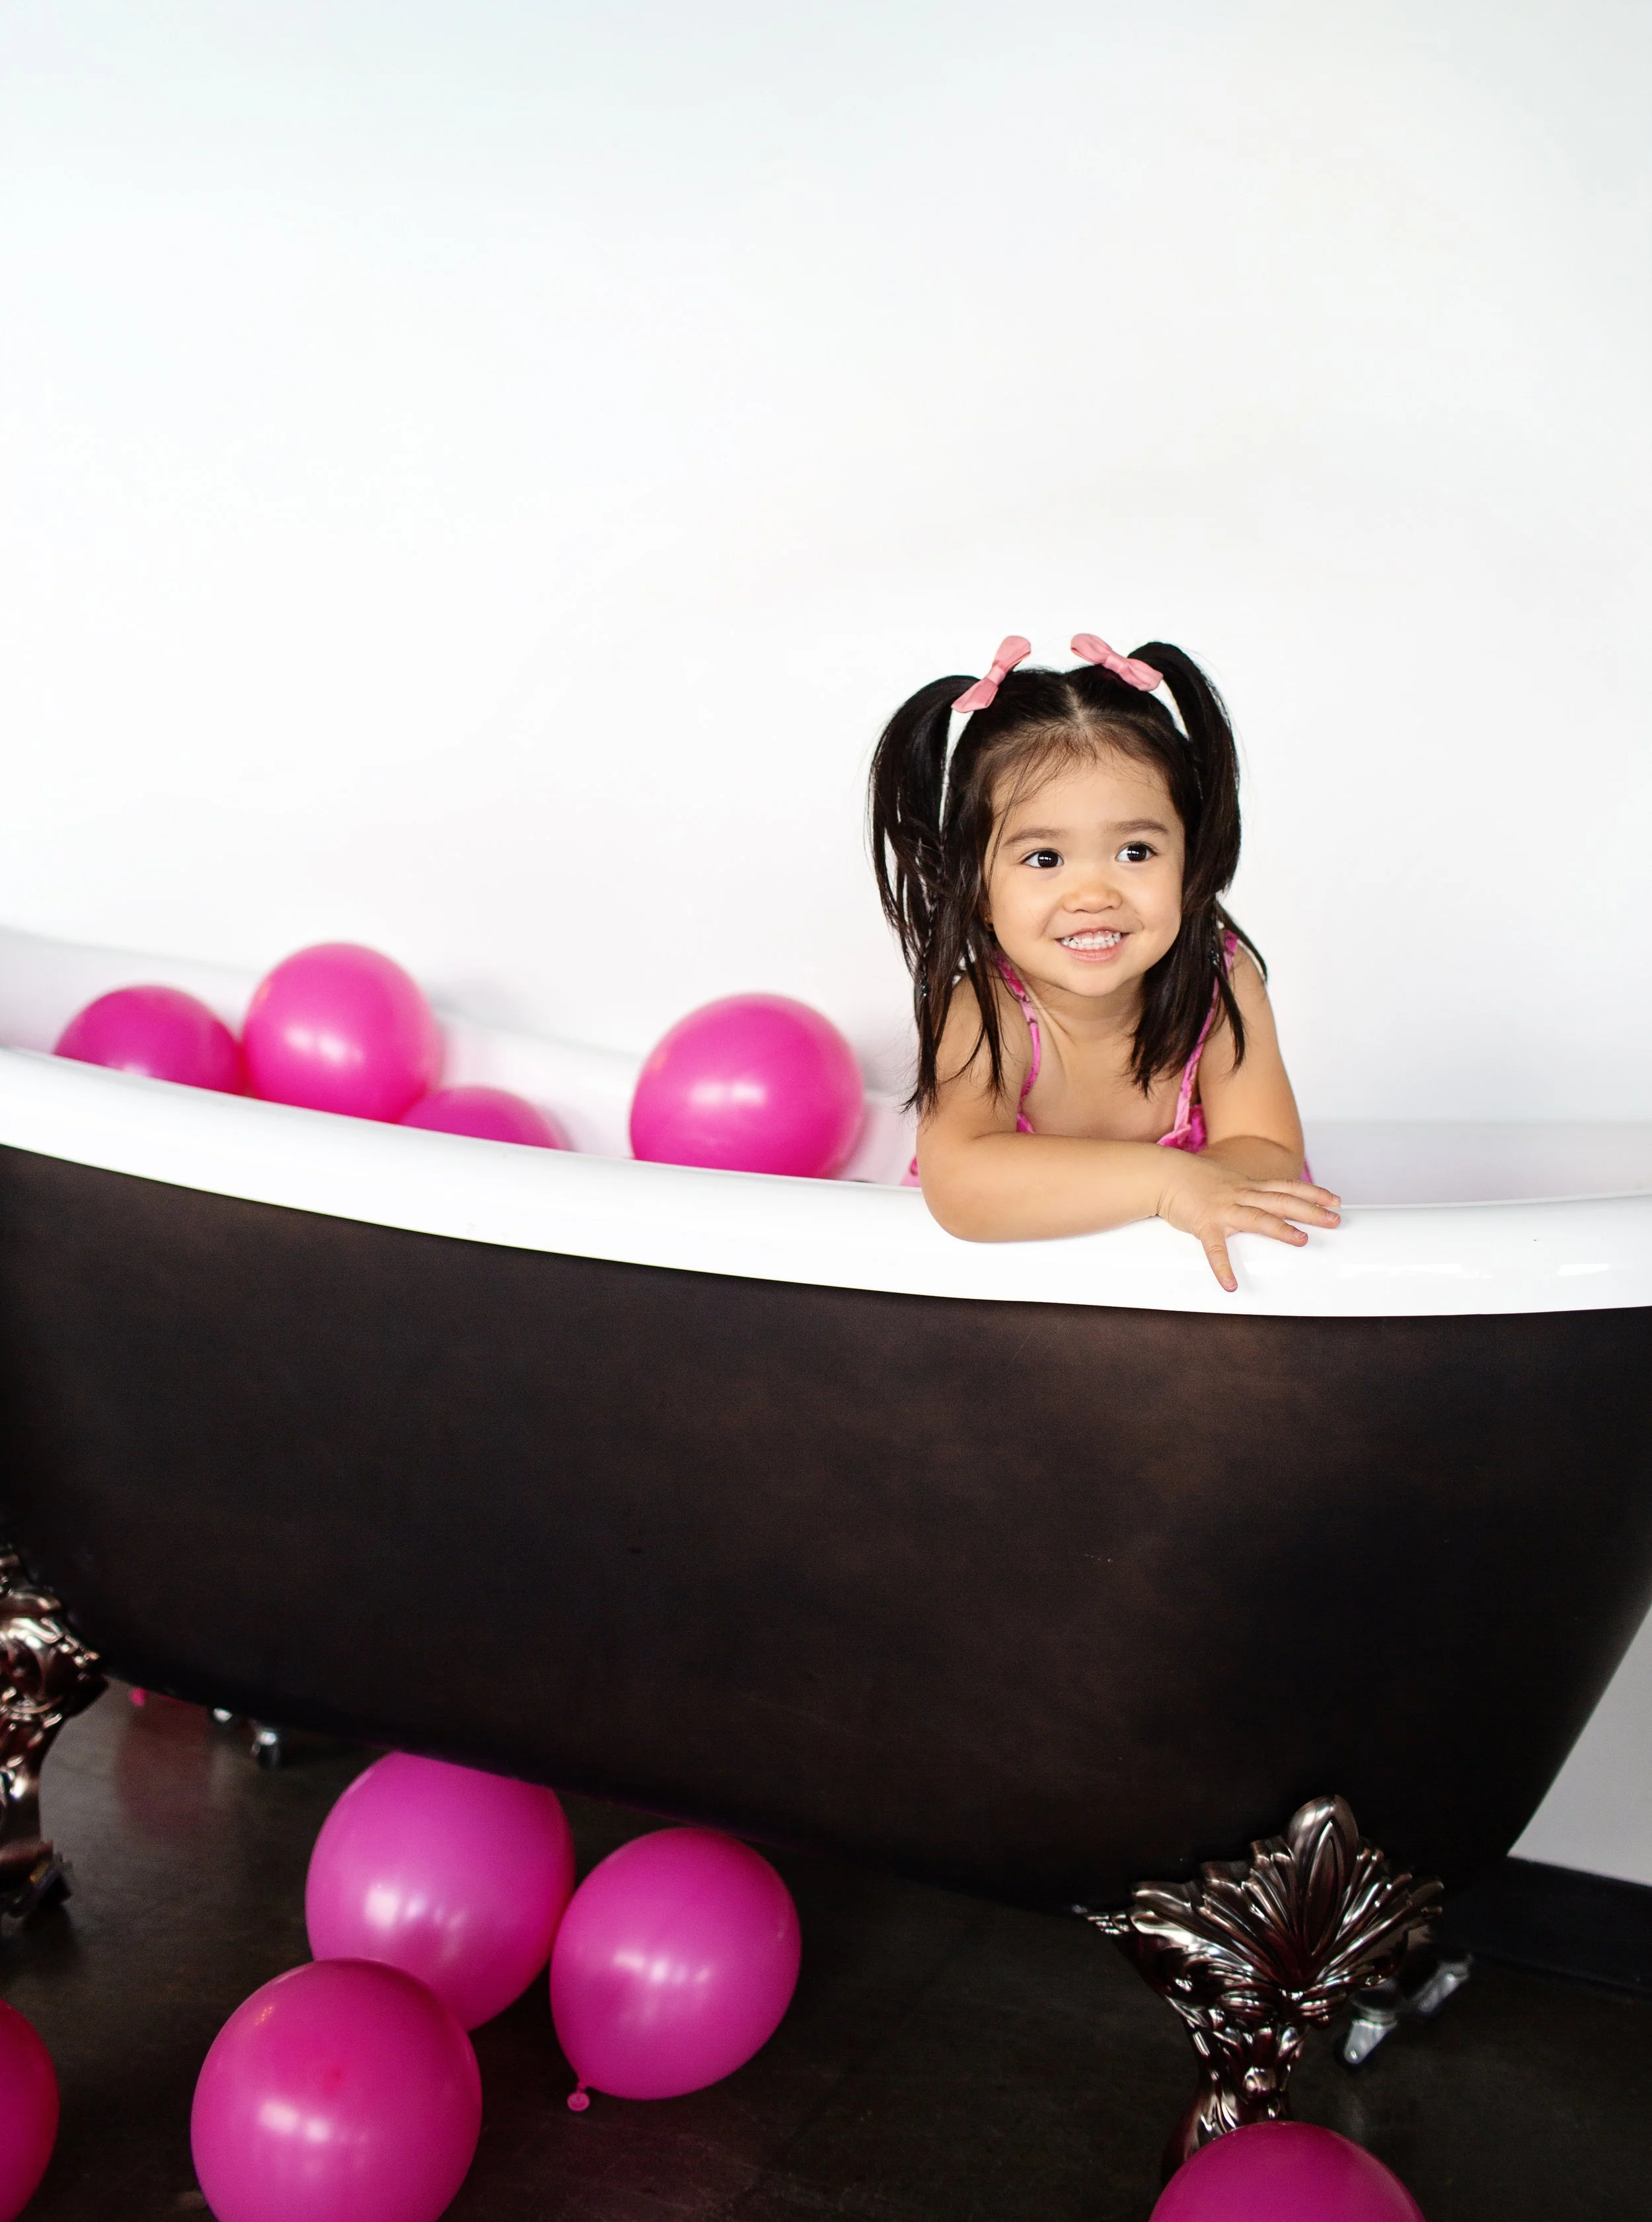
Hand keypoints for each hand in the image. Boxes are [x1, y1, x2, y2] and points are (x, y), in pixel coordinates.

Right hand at [1156, 1157, 1341, 1292]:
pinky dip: (1222, 1267)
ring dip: (1280, 1229)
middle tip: (1335, 1220)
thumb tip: (1263, 1204)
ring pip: (1257, 1218)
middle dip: (1311, 1210)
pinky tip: (1230, 1285)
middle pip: (1282, 1201)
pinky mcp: (1204, 1224)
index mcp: (1248, 1186)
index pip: (1287, 1187)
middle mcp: (1241, 1194)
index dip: (1313, 1192)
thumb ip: (1245, 1193)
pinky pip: (1215, 1249)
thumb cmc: (1192, 1180)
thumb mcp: (1226, 1181)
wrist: (1162, 1174)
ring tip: (1301, 1241)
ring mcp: (1223, 1208)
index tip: (1336, 1200)